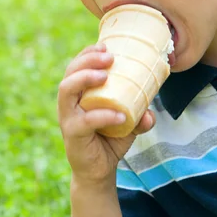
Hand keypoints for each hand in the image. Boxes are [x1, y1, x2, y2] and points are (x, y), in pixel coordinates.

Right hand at [57, 42, 155, 186]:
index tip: (105, 45)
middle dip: (87, 60)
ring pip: (66, 90)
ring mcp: (68, 118)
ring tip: (105, 75)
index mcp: (79, 93)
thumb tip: (150, 114)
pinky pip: (84, 121)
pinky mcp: (72, 135)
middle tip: (109, 57)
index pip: (76, 66)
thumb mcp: (129, 123)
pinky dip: (103, 115)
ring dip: (85, 78)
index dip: (87, 53)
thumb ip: (140, 115)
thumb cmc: (110, 139)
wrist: (99, 171)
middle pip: (69, 72)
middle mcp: (69, 103)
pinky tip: (120, 116)